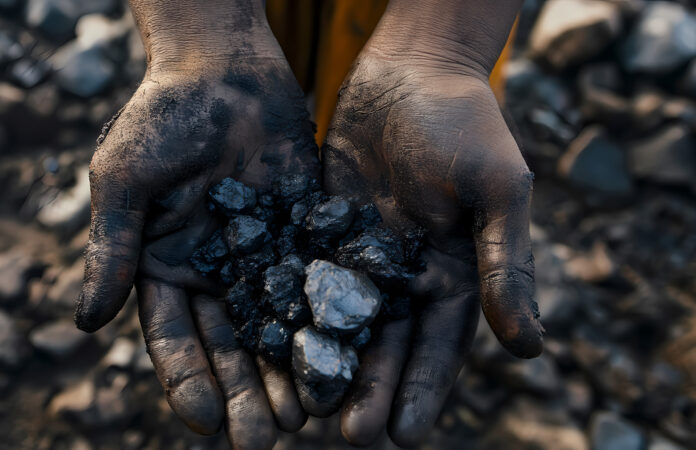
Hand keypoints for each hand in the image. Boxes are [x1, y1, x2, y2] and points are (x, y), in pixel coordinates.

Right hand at [74, 12, 316, 446]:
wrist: (222, 71)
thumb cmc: (160, 119)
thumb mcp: (124, 181)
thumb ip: (112, 248)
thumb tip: (85, 322)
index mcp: (165, 272)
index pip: (175, 341)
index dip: (188, 380)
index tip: (205, 422)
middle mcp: (214, 276)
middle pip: (231, 347)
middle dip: (246, 393)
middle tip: (265, 439)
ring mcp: (261, 260)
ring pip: (277, 328)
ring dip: (289, 372)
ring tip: (306, 416)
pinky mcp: (302, 238)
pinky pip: (316, 286)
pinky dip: (328, 323)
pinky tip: (344, 358)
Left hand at [321, 45, 543, 446]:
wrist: (410, 70)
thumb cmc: (464, 123)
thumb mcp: (495, 190)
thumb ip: (504, 265)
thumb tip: (530, 347)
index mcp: (452, 273)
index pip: (437, 345)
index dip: (420, 389)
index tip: (402, 435)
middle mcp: (404, 275)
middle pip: (384, 344)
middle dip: (368, 389)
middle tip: (347, 436)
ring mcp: (358, 256)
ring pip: (340, 321)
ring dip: (326, 364)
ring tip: (304, 410)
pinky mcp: (320, 232)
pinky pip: (303, 279)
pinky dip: (290, 314)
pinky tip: (270, 346)